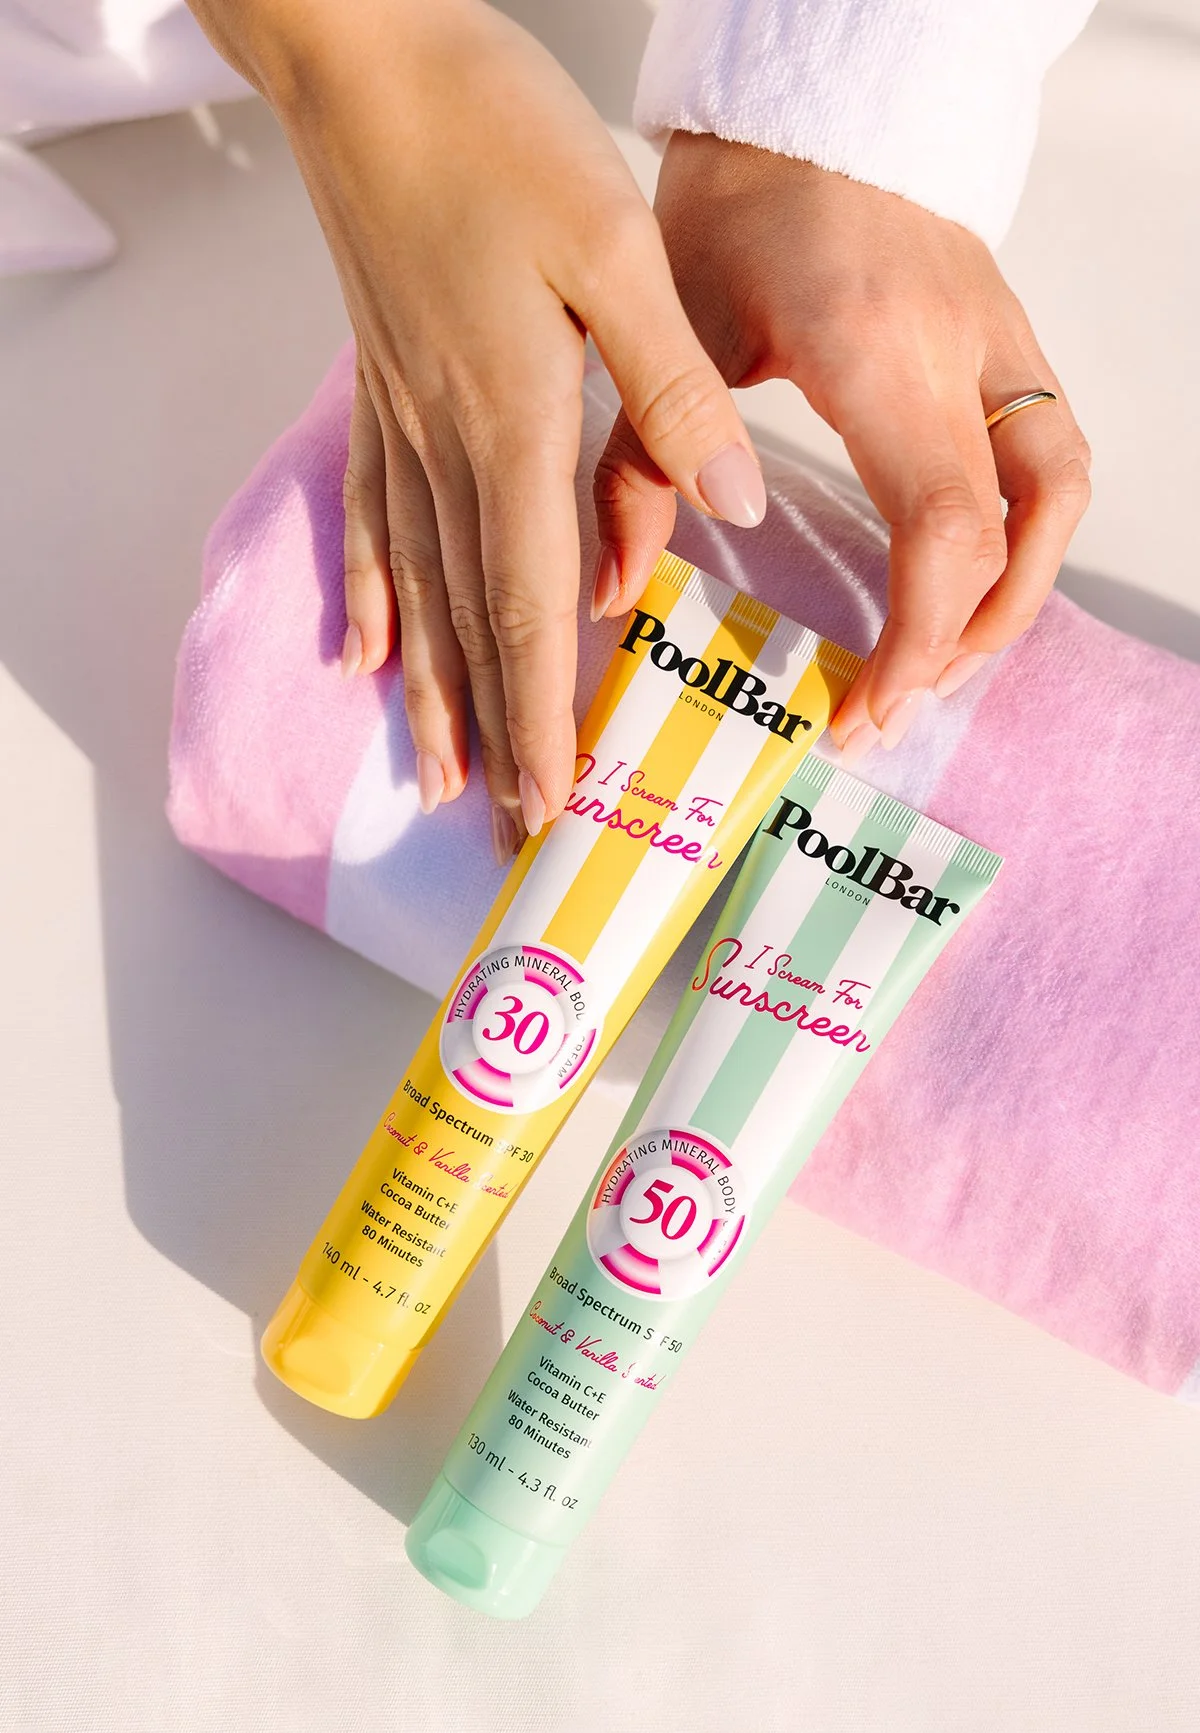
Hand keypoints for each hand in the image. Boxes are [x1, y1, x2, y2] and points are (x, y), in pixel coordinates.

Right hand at [188, 1, 765, 857]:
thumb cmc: (488, 133)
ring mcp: (402, 420)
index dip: (541, 715)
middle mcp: (447, 444)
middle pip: (471, 622)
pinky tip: (366, 650)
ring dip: (431, 694)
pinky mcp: (382, 386)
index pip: (531, 606)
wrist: (364, 59)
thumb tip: (733, 506)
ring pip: (420, 590)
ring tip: (435, 777)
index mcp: (513, 421)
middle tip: (504, 832)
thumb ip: (671, 388)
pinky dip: (374, 594)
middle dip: (492, 737)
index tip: (555, 803)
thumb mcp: (613, 243)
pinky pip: (375, 517)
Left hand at [594, 134, 1091, 760]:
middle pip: (1012, 534)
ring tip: (940, 661)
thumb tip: (612, 594)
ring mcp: (1001, 338)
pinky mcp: (1012, 337)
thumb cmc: (735, 205)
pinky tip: (973, 579)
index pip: (942, 529)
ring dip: (1013, 595)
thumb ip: (635, 468)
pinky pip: (1054, 454)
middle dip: (956, 646)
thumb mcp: (661, 330)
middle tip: (889, 710)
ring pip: (1059, 495)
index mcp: (873, 351)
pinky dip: (1027, 535)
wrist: (812, 104)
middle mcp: (959, 348)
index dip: (916, 642)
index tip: (864, 710)